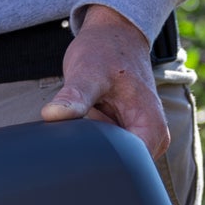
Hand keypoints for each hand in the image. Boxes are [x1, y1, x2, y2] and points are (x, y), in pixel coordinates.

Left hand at [41, 4, 169, 160]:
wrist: (113, 34)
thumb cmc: (105, 49)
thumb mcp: (87, 71)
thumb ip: (74, 96)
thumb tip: (52, 115)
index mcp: (152, 128)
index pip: (129, 168)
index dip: (101, 166)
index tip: (78, 152)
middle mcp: (152, 140)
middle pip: (120, 169)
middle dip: (95, 160)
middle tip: (75, 137)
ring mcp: (141, 141)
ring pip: (113, 163)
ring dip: (93, 153)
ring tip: (84, 125)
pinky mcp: (127, 138)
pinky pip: (109, 153)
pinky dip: (93, 146)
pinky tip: (85, 130)